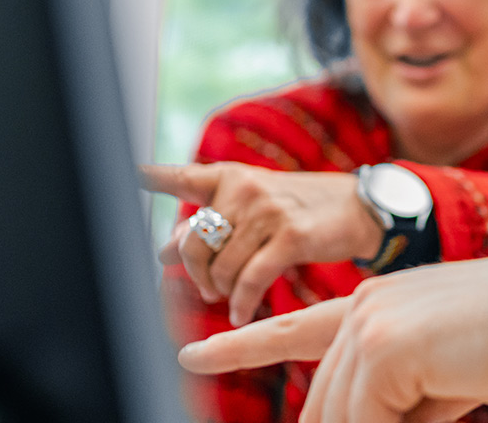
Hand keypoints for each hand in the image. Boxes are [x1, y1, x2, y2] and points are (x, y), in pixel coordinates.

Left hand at [141, 162, 386, 326]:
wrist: (358, 207)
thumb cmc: (299, 208)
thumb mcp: (253, 207)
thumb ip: (209, 225)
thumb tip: (163, 251)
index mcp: (230, 176)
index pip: (183, 176)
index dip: (152, 177)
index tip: (130, 174)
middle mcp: (245, 188)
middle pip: (194, 242)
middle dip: (195, 274)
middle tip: (207, 289)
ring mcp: (268, 211)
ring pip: (222, 266)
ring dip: (221, 292)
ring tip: (230, 300)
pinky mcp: (291, 236)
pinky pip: (251, 279)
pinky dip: (242, 302)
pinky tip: (242, 312)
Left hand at [178, 246, 487, 422]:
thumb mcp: (449, 375)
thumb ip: (400, 398)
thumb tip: (357, 421)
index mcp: (380, 302)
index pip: (297, 328)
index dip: (243, 345)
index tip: (193, 353)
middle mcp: (365, 304)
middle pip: (327, 402)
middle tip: (421, 408)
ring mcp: (370, 323)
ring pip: (341, 415)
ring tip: (441, 392)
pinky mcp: (385, 349)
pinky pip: (366, 420)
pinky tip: (446, 403)